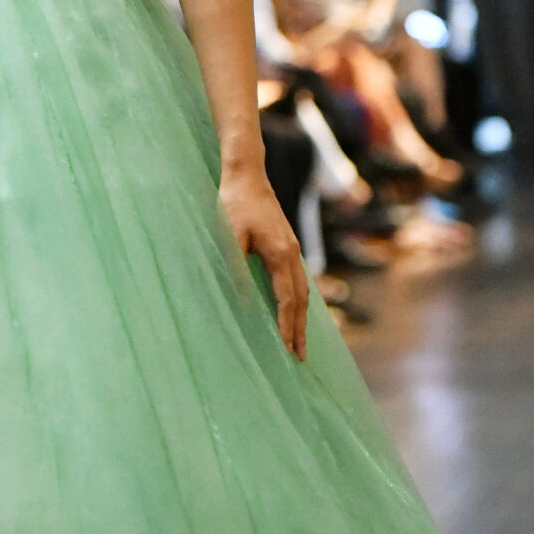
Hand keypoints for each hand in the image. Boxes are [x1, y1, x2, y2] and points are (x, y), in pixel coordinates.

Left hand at [220, 163, 307, 359]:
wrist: (247, 176)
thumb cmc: (233, 204)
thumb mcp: (230, 237)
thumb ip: (236, 267)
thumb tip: (241, 300)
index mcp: (280, 253)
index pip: (287, 298)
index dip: (286, 325)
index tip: (286, 348)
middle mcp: (291, 253)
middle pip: (302, 299)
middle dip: (300, 329)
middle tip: (300, 357)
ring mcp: (292, 248)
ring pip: (303, 290)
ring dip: (301, 317)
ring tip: (299, 342)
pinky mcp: (287, 245)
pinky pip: (297, 280)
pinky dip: (298, 301)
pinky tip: (294, 311)